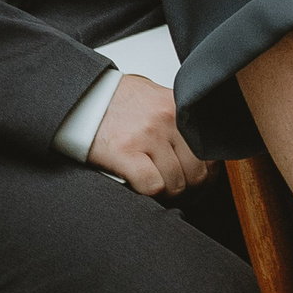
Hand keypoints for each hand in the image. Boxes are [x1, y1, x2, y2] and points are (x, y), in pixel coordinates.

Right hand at [86, 74, 209, 196]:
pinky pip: (153, 185)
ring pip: (176, 183)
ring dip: (168, 196)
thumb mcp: (157, 99)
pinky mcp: (125, 152)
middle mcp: (167, 119)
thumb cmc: (118, 101)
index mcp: (178, 107)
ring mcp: (147, 135)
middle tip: (180, 196)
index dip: (208, 174)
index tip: (201, 184)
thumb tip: (200, 152)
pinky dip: (151, 194)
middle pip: (197, 171)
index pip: (210, 150)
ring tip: (159, 193)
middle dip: (190, 191)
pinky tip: (142, 189)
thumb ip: (179, 121)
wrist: (83, 96)